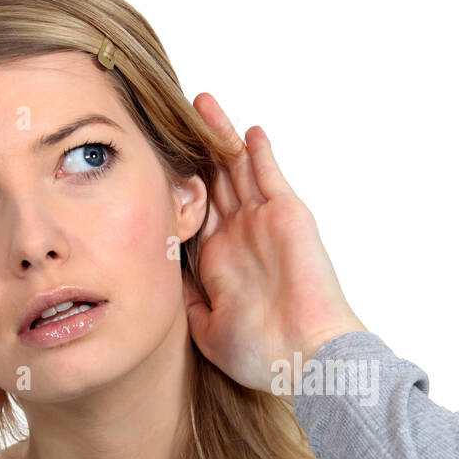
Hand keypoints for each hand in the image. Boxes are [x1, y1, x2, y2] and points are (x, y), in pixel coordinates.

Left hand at [184, 93, 366, 393]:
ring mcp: (263, 223)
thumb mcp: (206, 328)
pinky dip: (259, 151)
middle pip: (213, 181)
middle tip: (174, 116)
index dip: (177, 186)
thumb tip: (160, 275)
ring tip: (201, 103)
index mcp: (218, 261)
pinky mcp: (287, 214)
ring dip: (221, 137)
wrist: (304, 354)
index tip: (154, 162)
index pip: (194, 212)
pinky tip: (247, 129)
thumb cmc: (261, 353)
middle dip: (196, 150)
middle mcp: (239, 236)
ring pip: (237, 169)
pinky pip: (269, 174)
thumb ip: (185, 299)